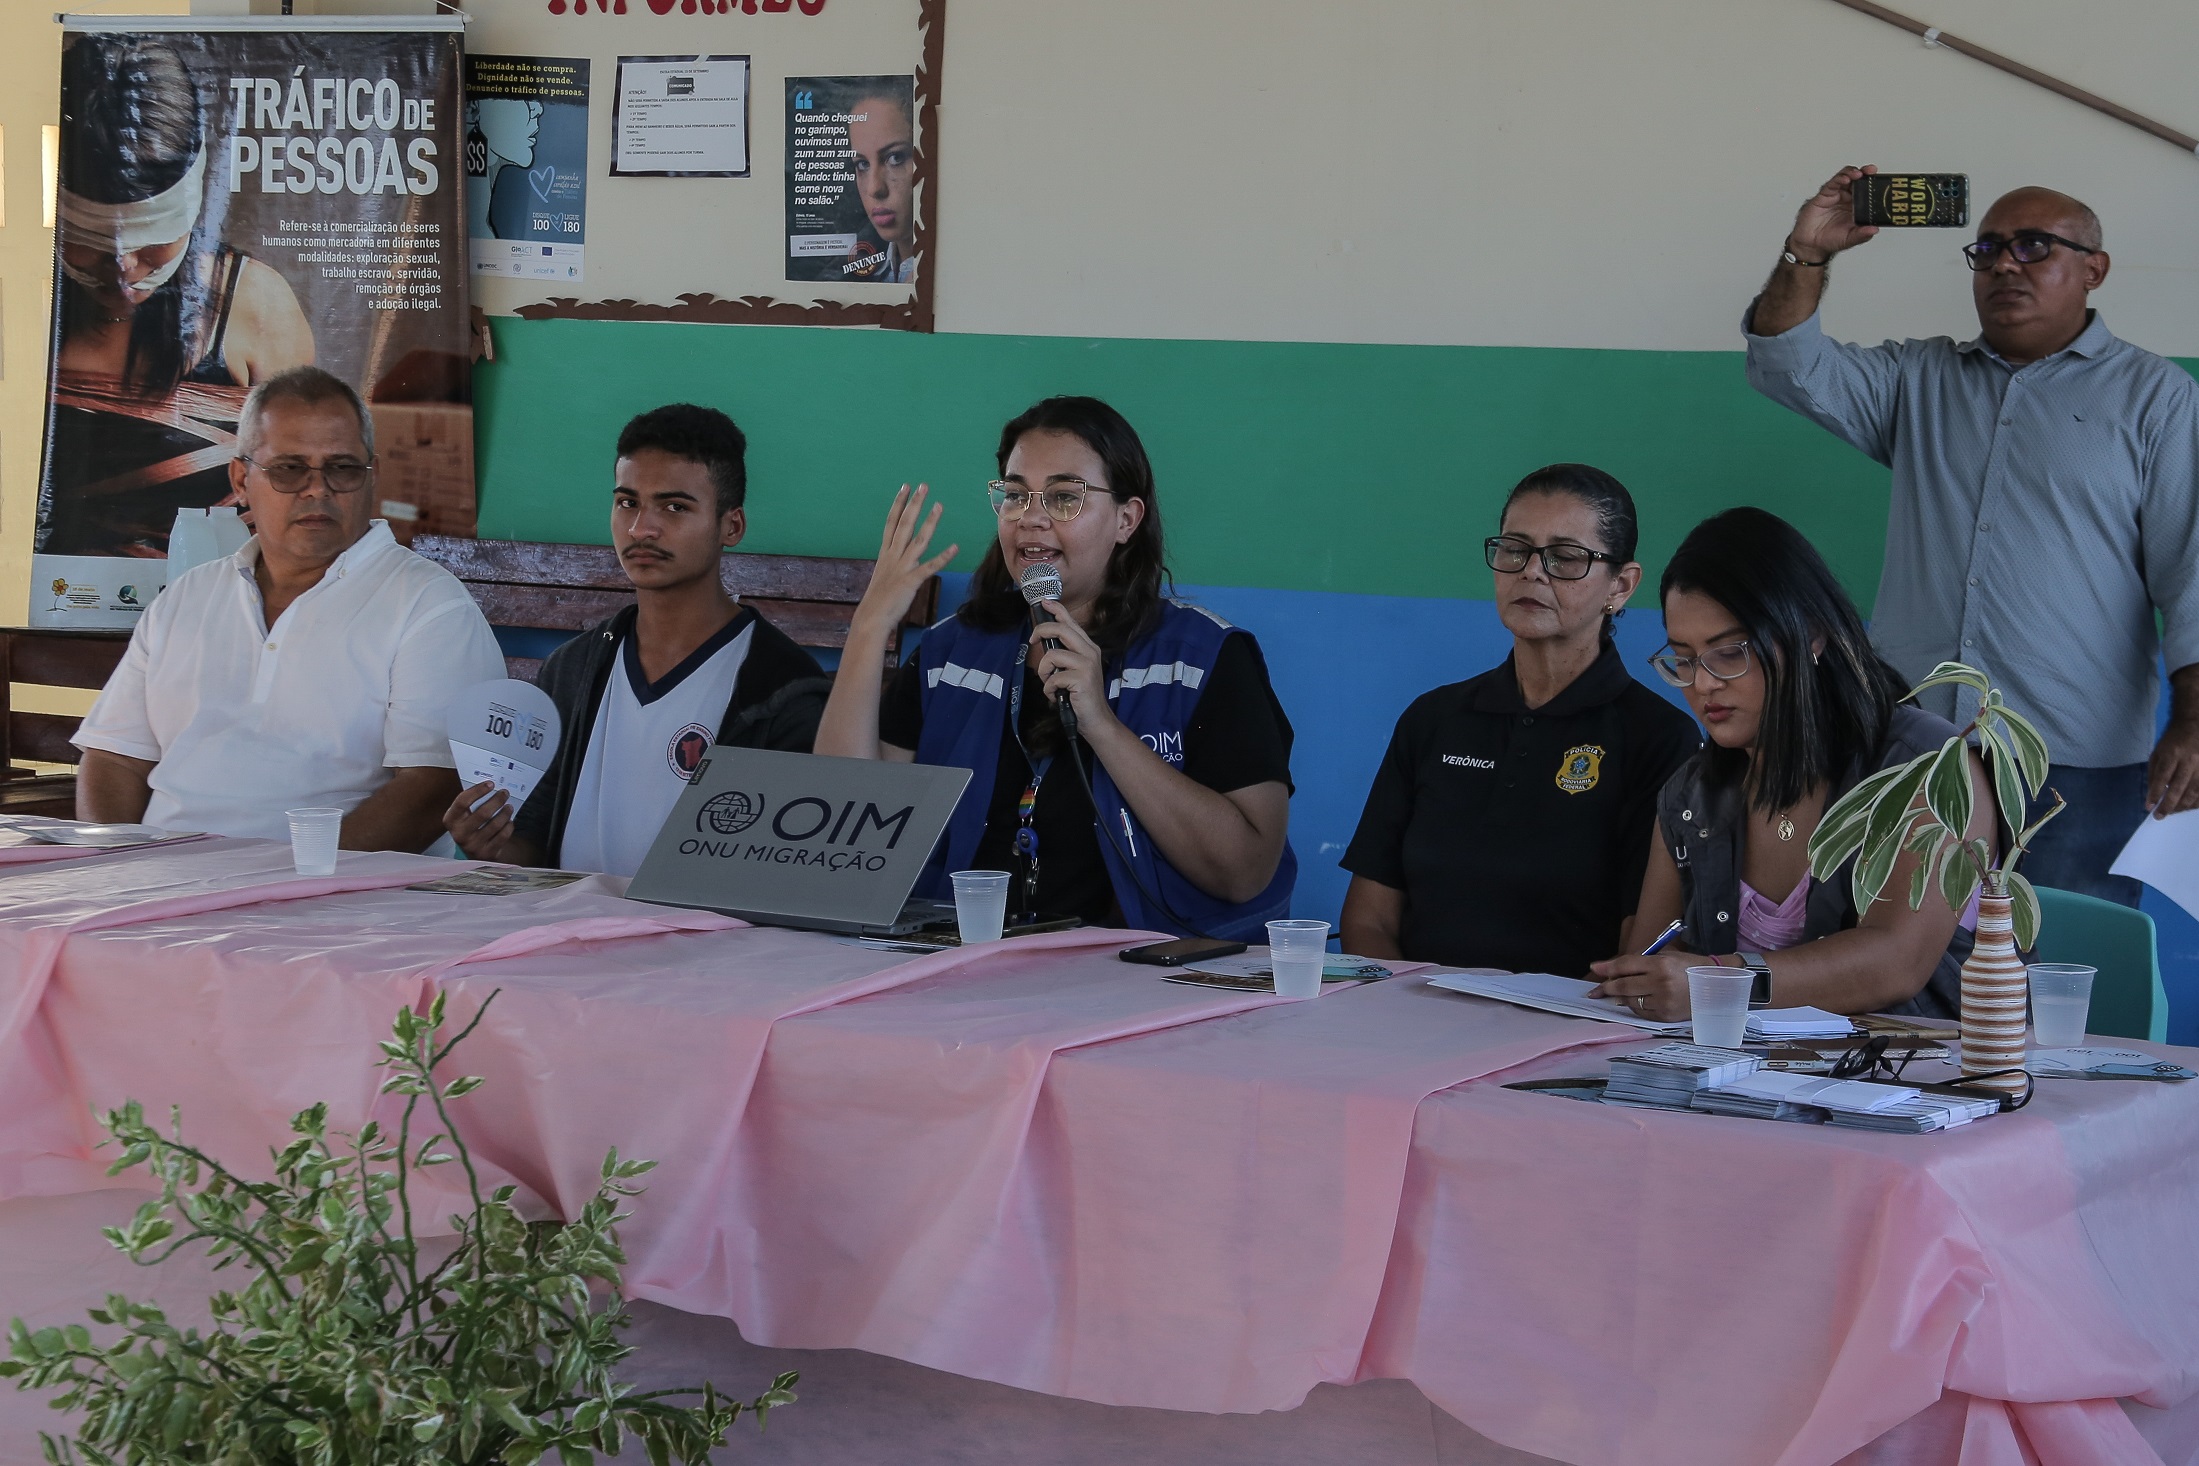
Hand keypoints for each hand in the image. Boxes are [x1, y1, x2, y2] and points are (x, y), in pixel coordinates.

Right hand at [445, 780, 518, 861]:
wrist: (475, 851)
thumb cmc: (470, 826)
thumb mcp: (464, 816)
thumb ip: (471, 802)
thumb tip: (490, 785)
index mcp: (451, 820)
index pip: (462, 802)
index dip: (477, 791)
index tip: (491, 784)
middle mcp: (459, 834)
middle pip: (482, 813)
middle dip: (497, 800)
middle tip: (505, 793)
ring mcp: (473, 845)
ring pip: (495, 825)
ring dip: (505, 813)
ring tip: (509, 807)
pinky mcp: (486, 853)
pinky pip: (502, 836)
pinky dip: (508, 826)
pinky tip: (509, 821)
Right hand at [853, 485, 957, 638]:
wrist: (872, 617)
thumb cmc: (879, 598)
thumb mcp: (884, 573)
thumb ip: (893, 561)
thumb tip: (898, 554)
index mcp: (886, 553)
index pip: (891, 522)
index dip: (898, 504)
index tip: (905, 487)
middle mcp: (893, 556)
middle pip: (904, 524)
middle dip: (914, 504)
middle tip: (923, 486)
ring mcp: (902, 567)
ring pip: (918, 540)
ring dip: (929, 522)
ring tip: (939, 505)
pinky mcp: (911, 581)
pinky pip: (929, 567)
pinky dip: (943, 557)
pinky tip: (955, 547)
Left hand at [1029, 603, 1115, 735]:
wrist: (1095, 718)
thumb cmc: (1080, 694)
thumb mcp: (1073, 669)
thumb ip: (1064, 654)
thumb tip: (1044, 639)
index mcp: (1088, 647)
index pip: (1071, 622)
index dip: (1057, 610)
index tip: (1044, 602)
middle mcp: (1090, 651)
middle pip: (1061, 630)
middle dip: (1041, 632)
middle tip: (1032, 641)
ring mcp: (1087, 665)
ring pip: (1052, 656)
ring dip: (1044, 673)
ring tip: (1050, 684)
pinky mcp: (1082, 679)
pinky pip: (1053, 678)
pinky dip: (1049, 690)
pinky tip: (1057, 696)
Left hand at [1587, 951, 1701, 1022]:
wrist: (1717, 987)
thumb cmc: (1690, 968)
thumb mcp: (1667, 956)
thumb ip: (1641, 961)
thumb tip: (1615, 969)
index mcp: (1660, 964)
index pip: (1626, 965)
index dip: (1607, 967)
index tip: (1594, 967)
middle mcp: (1660, 984)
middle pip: (1623, 986)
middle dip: (1606, 987)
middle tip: (1595, 990)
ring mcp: (1663, 1002)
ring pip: (1630, 1001)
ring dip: (1620, 997)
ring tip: (1616, 994)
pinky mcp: (1665, 1016)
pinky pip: (1641, 1012)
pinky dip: (1634, 1006)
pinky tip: (1636, 1001)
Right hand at [1787, 165, 1880, 261]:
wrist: (1810, 244)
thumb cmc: (1829, 240)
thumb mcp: (1850, 239)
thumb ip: (1862, 235)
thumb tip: (1874, 230)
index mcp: (1857, 207)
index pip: (1868, 190)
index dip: (1874, 183)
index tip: (1881, 181)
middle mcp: (1847, 199)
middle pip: (1858, 180)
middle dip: (1866, 173)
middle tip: (1871, 171)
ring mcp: (1836, 195)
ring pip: (1846, 177)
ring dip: (1853, 172)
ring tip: (1858, 174)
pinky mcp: (1824, 195)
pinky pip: (1833, 183)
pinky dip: (1839, 178)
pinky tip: (1845, 178)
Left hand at [2148, 716, 2198, 816]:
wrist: (2195, 726)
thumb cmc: (2173, 741)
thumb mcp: (2158, 753)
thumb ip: (2155, 773)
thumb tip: (2153, 795)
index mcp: (2172, 754)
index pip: (2162, 778)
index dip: (2155, 794)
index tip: (2149, 806)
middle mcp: (2190, 761)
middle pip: (2179, 788)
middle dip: (2168, 805)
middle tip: (2160, 816)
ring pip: (2195, 792)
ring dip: (2183, 806)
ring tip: (2173, 812)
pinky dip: (2197, 801)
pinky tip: (2189, 806)